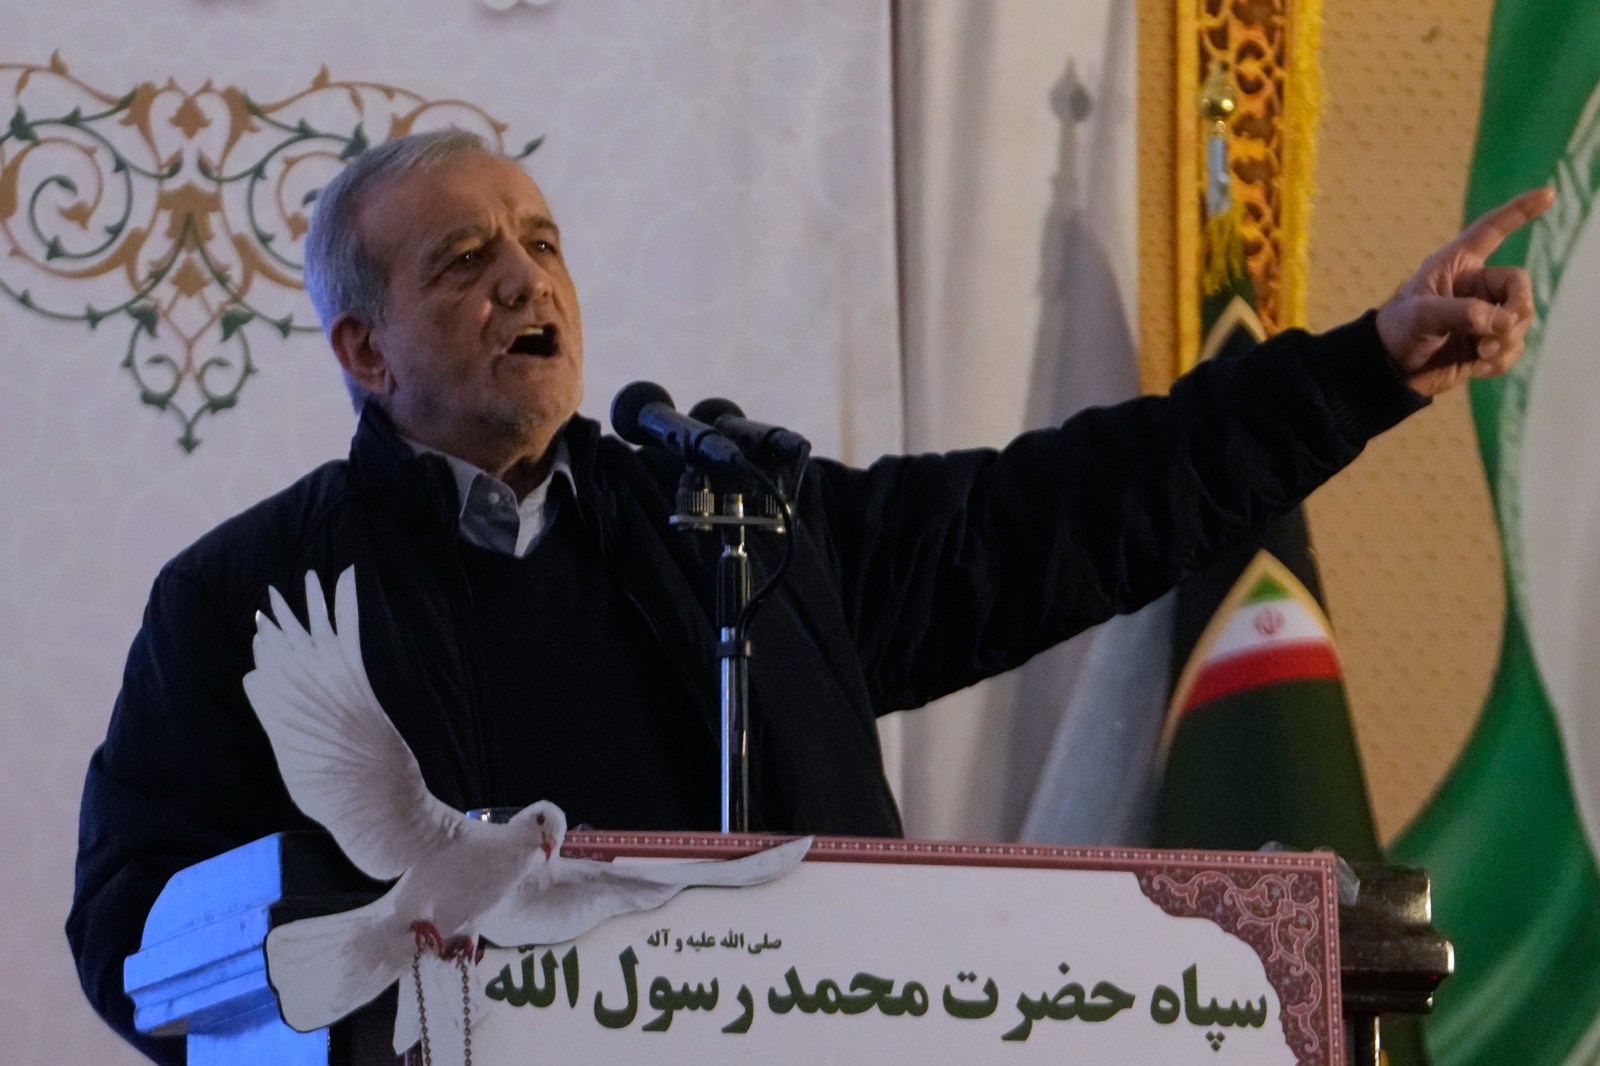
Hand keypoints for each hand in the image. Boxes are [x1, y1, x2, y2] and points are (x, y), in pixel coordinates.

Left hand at [1375, 187, 1554, 396]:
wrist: (1389, 371)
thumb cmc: (1397, 331)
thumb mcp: (1422, 316)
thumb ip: (1464, 313)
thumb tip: (1503, 321)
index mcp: (1457, 265)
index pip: (1492, 230)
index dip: (1519, 211)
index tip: (1548, 193)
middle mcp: (1475, 286)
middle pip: (1519, 286)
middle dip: (1517, 308)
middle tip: (1500, 330)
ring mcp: (1484, 315)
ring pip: (1520, 319)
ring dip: (1507, 339)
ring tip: (1481, 352)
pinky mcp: (1486, 343)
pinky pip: (1513, 347)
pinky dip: (1502, 359)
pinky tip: (1479, 367)